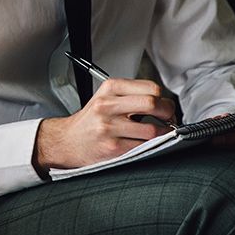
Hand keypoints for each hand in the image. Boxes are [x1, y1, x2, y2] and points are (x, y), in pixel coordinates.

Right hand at [34, 78, 175, 170]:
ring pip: (152, 129)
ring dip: (162, 133)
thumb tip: (163, 102)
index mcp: (109, 88)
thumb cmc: (90, 121)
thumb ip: (131, 95)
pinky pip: (143, 146)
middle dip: (168, 113)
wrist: (67, 141)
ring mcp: (109, 127)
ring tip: (158, 133)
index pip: (151, 87)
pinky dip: (150, 146)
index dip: (163, 98)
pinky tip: (145, 143)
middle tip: (168, 118)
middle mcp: (107, 105)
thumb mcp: (105, 97)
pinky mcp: (112, 147)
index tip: (164, 105)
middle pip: (153, 104)